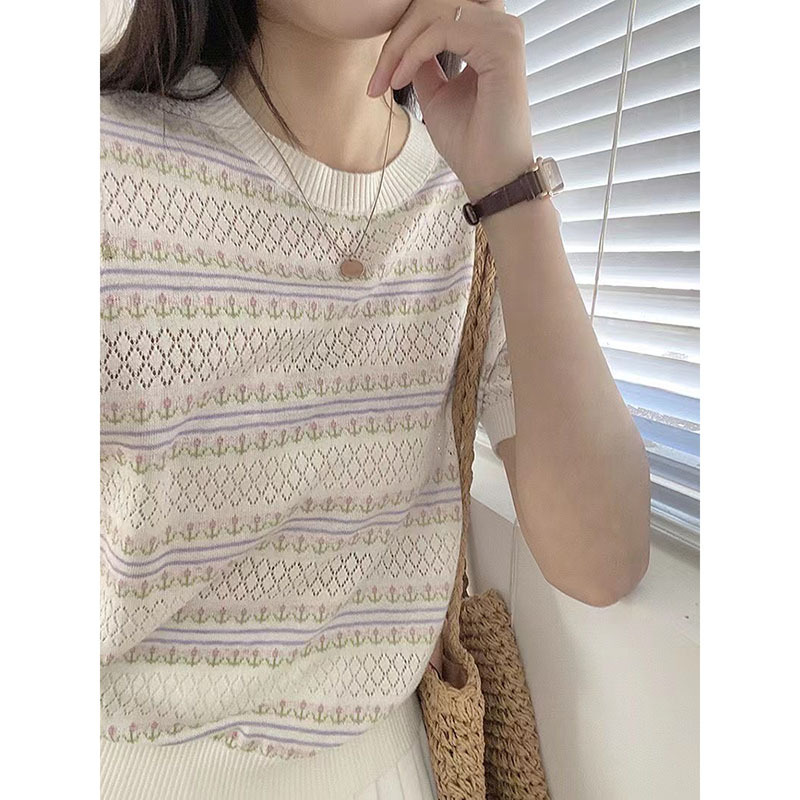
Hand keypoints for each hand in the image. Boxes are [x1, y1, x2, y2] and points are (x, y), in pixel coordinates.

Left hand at [367, 0, 533, 202]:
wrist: (491, 176)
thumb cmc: (469, 143)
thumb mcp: (435, 94)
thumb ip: (423, 62)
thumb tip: (403, 41)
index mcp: (487, 37)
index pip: (439, 12)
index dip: (403, 35)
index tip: (379, 79)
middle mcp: (500, 28)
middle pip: (435, 4)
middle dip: (397, 36)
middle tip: (377, 78)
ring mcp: (504, 33)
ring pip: (435, 11)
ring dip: (401, 45)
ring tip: (388, 80)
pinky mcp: (503, 46)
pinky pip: (442, 30)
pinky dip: (414, 52)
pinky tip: (400, 80)